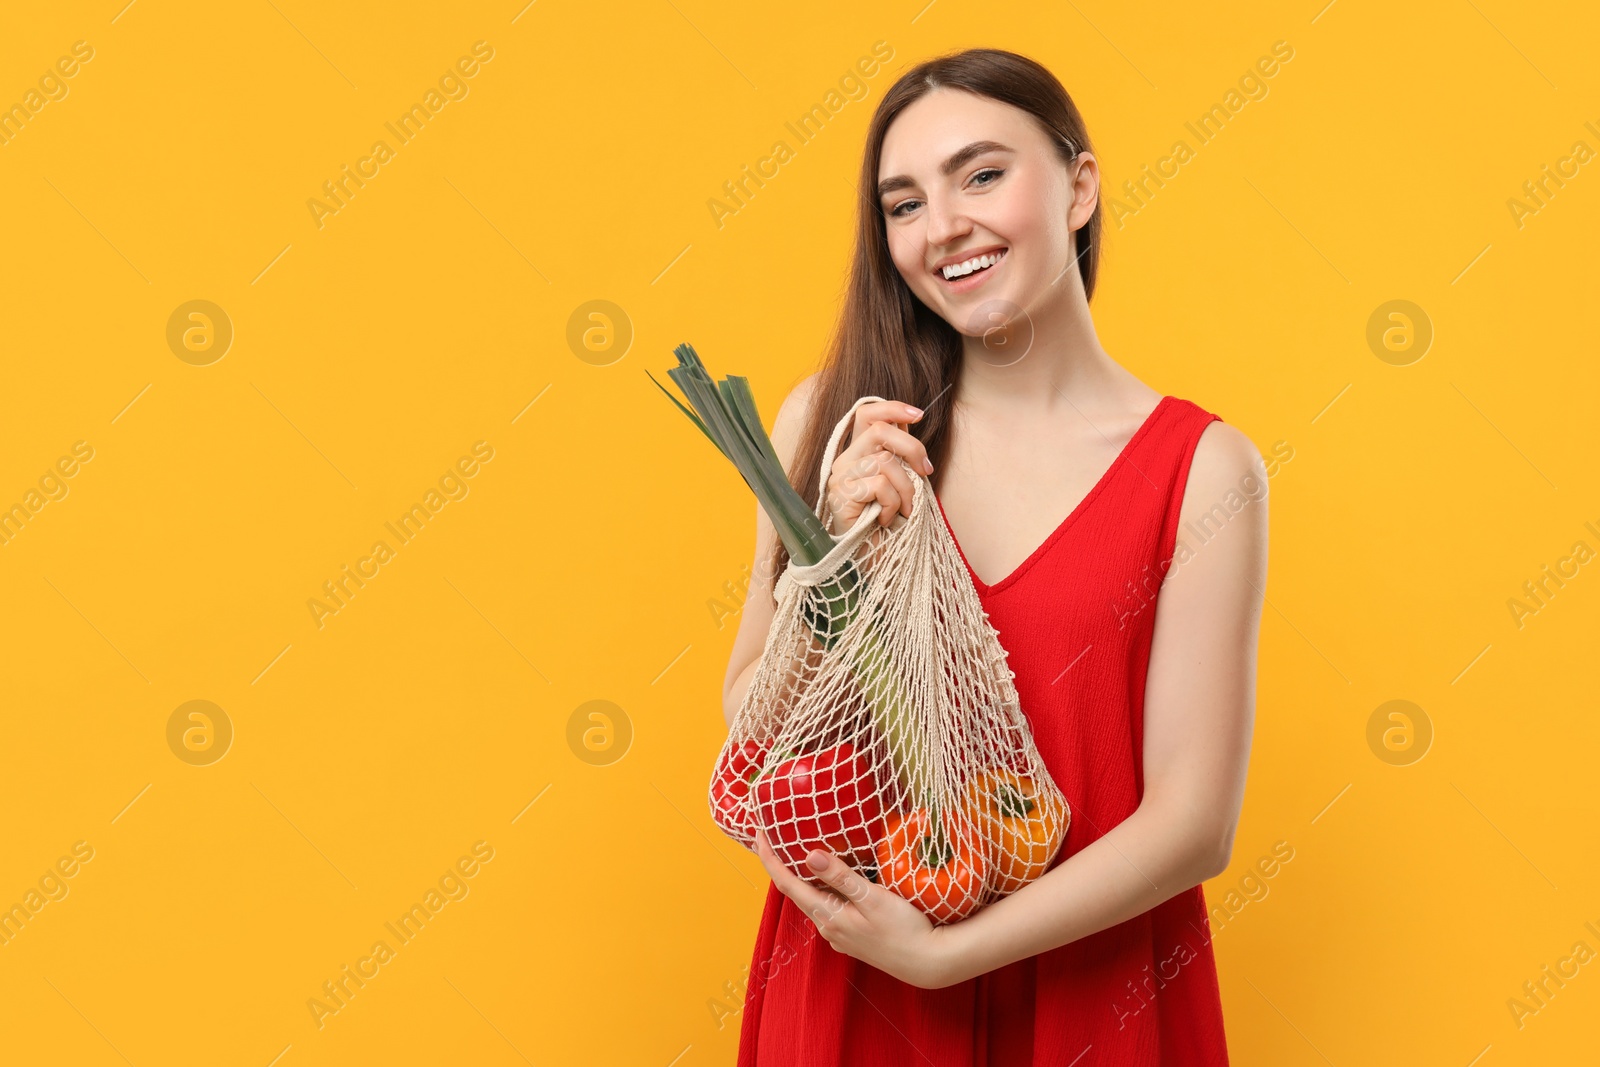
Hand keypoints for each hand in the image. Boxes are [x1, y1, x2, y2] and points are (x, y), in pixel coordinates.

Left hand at [753, 826, 964, 988]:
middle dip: (781, 863)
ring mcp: (840, 933)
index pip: (787, 883)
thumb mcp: (873, 898)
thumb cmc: (905, 929)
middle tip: (773, 835)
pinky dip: (821, 887)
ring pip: (812, 898)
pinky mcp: (853, 935)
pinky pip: (828, 906)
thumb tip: (808, 854)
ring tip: (797, 850)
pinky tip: (830, 877)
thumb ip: (840, 876)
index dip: (769, 858)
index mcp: (827, 916)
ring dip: (801, 875)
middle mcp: (827, 927)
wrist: (929, 962)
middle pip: (795, 890)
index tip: (758, 833)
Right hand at [825, 401, 934, 535]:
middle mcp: (845, 460)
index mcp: (858, 453)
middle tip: (926, 471)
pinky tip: (886, 519)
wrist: (871, 557)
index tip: (919, 414)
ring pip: (885, 462)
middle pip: (879, 430)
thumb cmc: (887, 521)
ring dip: (906, 489)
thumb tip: (913, 422)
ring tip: (904, 510)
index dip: (892, 407)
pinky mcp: (841, 495)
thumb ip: (900, 454)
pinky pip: (880, 485)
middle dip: (911, 447)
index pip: (867, 414)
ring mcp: (840, 477)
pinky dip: (893, 504)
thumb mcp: (899, 481)